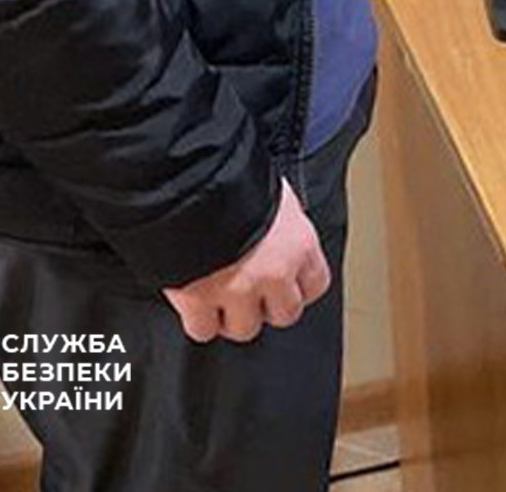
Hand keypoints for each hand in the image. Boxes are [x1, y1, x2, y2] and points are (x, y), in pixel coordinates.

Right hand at [162, 183, 330, 343]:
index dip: (298, 286)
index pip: (316, 284)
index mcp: (299, 244)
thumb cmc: (232, 175)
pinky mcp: (198, 301)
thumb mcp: (272, 193)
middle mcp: (274, 273)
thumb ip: (279, 221)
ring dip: (234, 316)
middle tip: (252, 291)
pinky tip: (195, 305)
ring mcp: (237, 291)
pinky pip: (203, 330)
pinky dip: (198, 320)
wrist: (189, 180)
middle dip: (268, 305)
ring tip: (222, 297)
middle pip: (285, 314)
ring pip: (245, 328)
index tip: (288, 283)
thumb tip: (277, 228)